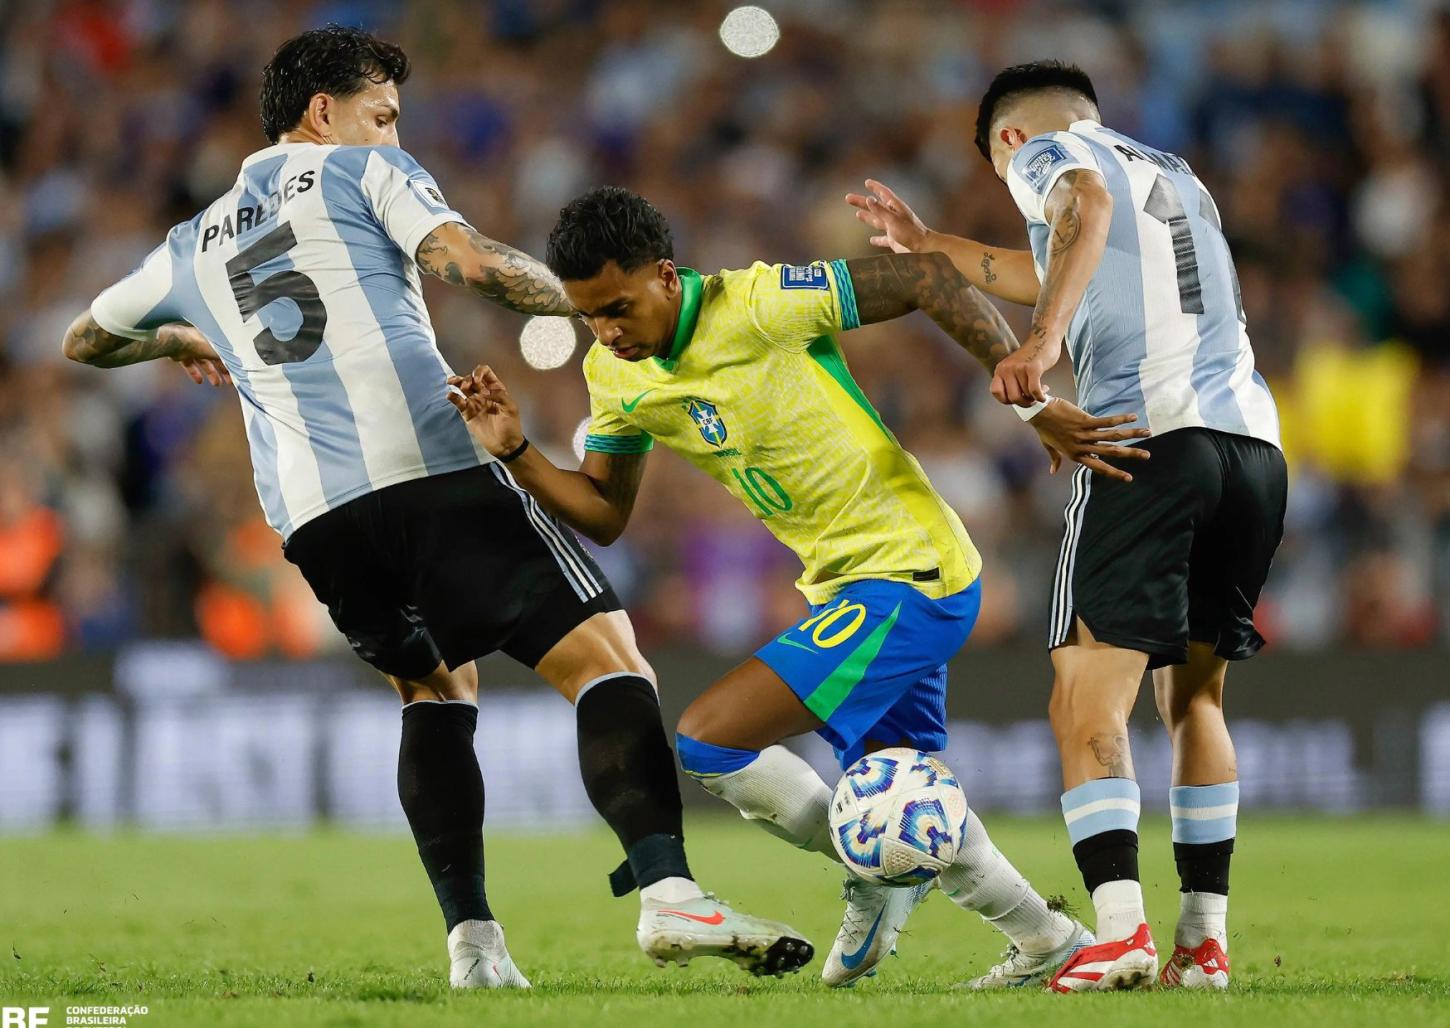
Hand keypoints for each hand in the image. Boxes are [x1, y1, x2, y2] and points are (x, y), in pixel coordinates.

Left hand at [162, 325, 230, 386]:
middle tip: (229, 380)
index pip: (224, 352)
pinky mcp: (182, 355)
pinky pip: (190, 366)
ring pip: (204, 363)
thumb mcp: (218, 351)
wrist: (177, 343)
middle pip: (215, 359)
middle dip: (222, 370)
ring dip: (211, 374)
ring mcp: (192, 349)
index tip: (235, 372)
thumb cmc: (198, 342)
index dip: (230, 363)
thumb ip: (227, 357)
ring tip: (217, 384)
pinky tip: (199, 381)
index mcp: (213, 339)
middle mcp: (203, 343)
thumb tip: (238, 363)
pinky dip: (195, 374)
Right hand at [447, 364, 525, 456]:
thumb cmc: (511, 425)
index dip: (480, 372)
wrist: (505, 445)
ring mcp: (475, 403)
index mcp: (496, 389)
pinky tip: (450, 395)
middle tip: (466, 386)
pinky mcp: (467, 413)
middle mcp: (484, 393)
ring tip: (451, 382)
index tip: (477, 381)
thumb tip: (484, 392)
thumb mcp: (511, 408)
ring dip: (457, 382)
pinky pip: (458, 402)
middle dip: (466, 378)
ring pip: (463, 388)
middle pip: (471, 379)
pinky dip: (453, 397)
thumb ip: (500, 396)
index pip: (486, 373)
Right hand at [844, 179, 929, 253]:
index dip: (875, 187)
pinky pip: (883, 239)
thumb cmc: (910, 232)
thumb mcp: (893, 220)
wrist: (922, 249)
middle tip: (848, 198)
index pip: (883, 193)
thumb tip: (868, 199)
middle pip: (874, 207)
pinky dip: (877, 239)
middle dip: (862, 202)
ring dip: (867, 217)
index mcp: (895, 207)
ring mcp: (893, 228)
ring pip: (876, 221)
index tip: (867, 182)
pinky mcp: (894, 239)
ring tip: (857, 215)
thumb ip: (880, 210)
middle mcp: (893, 216)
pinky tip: (871, 240)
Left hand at [991, 337, 1057, 405]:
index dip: (1007, 400)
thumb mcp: (1014, 368)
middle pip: (1013, 398)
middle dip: (1025, 403)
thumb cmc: (1031, 357)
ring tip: (1042, 389)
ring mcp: (1019, 367)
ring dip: (1036, 397)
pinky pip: (1034, 391)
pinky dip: (1041, 397)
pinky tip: (1044, 395)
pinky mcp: (1033, 367)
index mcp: (1000, 369)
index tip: (1017, 398)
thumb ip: (1011, 382)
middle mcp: (1007, 368)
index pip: (996, 392)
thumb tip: (1018, 402)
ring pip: (1026, 394)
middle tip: (1032, 399)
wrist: (1044, 338)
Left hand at [1030, 399, 1150, 482]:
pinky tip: (1133, 418)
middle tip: (1147, 455)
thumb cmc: (1044, 429)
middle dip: (1131, 454)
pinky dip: (1120, 419)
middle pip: (1111, 452)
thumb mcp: (1049, 447)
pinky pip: (1106, 421)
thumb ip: (1055, 459)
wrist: (1038, 413)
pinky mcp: (1084, 421)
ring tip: (1147, 432)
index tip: (1129, 479)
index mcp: (1076, 455)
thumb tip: (1053, 472)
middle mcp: (1082, 447)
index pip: (1099, 467)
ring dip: (1131, 434)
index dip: (1114, 473)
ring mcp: (1084, 434)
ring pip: (1112, 436)